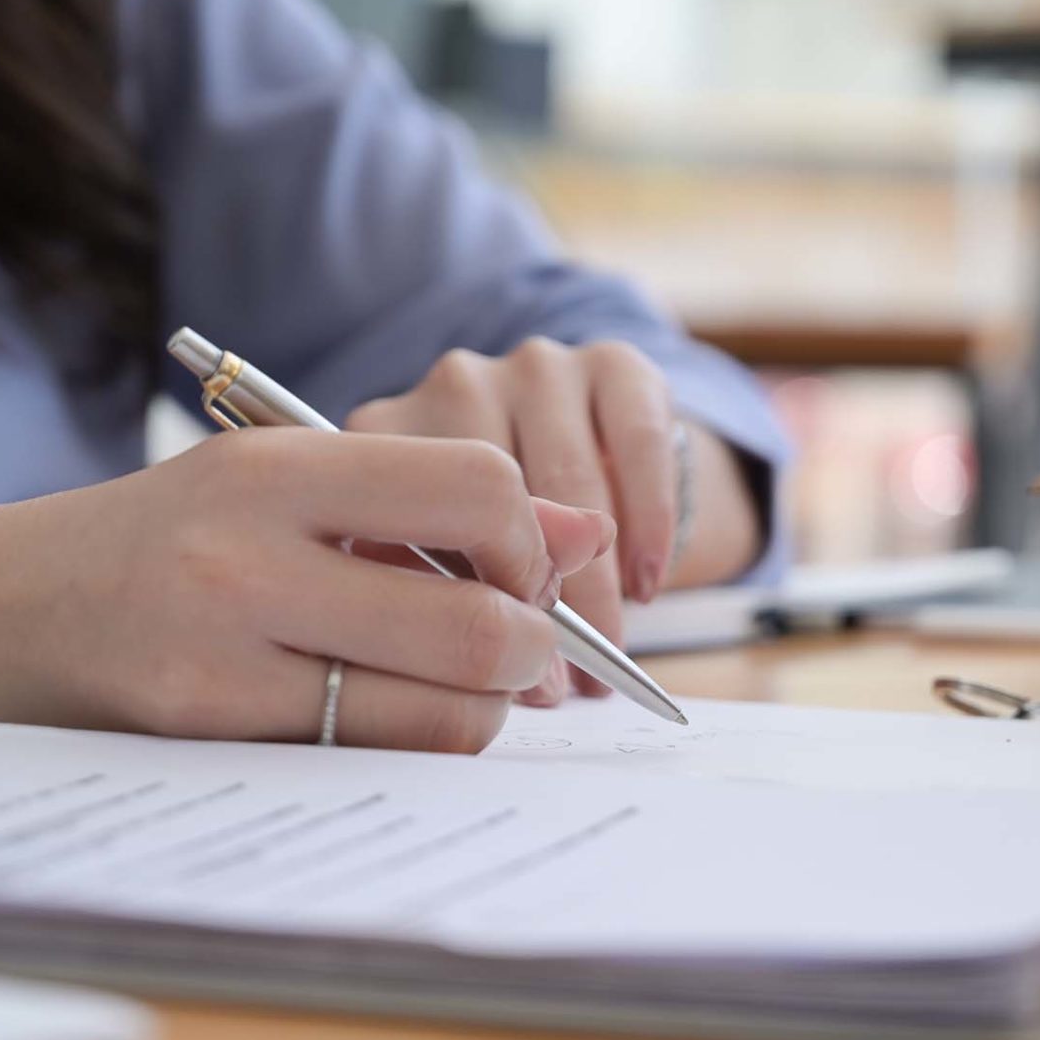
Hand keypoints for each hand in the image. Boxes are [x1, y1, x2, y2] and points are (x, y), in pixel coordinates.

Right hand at [0, 430, 613, 751]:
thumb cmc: (149, 546)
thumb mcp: (268, 484)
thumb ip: (416, 501)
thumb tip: (581, 531)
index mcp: (276, 466)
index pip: (478, 484)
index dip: (530, 539)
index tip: (515, 567)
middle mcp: (251, 550)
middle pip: (480, 619)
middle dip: (532, 649)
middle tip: (519, 653)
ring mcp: (224, 651)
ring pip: (440, 709)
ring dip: (483, 711)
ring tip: (458, 691)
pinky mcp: (206, 733)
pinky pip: (368, 756)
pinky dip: (411, 745)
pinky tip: (386, 719)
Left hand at [347, 339, 698, 704]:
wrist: (583, 449)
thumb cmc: (495, 531)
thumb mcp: (455, 558)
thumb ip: (464, 590)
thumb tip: (521, 662)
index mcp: (388, 431)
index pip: (416, 518)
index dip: (463, 602)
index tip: (500, 671)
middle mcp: (455, 382)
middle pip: (498, 498)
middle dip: (538, 602)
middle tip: (564, 679)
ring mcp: (535, 364)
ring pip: (573, 479)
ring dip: (600, 580)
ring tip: (613, 651)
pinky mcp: (614, 359)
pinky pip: (638, 441)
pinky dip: (650, 520)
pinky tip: (651, 580)